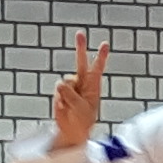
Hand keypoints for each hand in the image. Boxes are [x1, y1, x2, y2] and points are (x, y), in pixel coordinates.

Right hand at [50, 32, 111, 150]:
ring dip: (68, 94)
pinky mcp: (59, 91)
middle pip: (81, 61)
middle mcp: (82, 81)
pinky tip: (65, 107)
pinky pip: (58, 91)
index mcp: (93, 85)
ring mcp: (70, 85)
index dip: (101, 56)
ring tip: (72, 107)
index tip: (105, 44)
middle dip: (80, 47)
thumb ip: (71, 95)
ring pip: (66, 82)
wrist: (72, 130)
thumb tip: (59, 83)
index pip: (98, 68)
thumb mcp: (81, 109)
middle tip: (80, 33)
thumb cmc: (83, 120)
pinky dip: (60, 100)